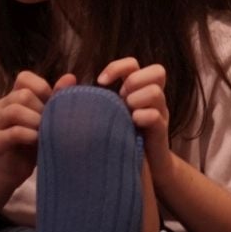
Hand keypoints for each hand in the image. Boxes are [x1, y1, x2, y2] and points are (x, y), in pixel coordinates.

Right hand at [0, 71, 75, 195]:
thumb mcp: (43, 122)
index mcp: (12, 99)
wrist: (7, 174)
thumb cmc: (27, 146)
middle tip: (49, 123)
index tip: (52, 104)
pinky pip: (11, 133)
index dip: (42, 88)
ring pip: (14, 110)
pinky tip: (37, 140)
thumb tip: (70, 77)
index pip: (24, 78)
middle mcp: (0, 107)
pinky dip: (28, 135)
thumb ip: (54, 100)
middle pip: (23, 94)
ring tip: (43, 132)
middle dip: (42, 108)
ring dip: (35, 120)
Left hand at [97, 58, 172, 186]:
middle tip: (121, 98)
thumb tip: (69, 78)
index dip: (118, 67)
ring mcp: (160, 113)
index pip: (134, 63)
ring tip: (127, 114)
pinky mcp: (161, 131)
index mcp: (138, 89)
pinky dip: (143, 117)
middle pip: (157, 70)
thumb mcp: (104, 113)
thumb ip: (88, 97)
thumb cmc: (116, 137)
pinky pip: (156, 116)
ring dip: (137, 99)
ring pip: (156, 92)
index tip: (100, 81)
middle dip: (134, 81)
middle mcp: (152, 98)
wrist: (142, 168)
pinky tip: (132, 124)